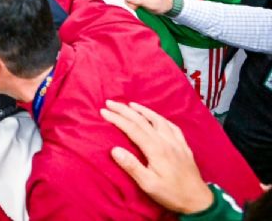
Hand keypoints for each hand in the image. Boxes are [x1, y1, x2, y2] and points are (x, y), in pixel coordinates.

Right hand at [100, 100, 212, 214]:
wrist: (199, 201)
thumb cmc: (171, 193)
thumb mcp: (148, 184)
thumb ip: (131, 166)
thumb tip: (114, 149)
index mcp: (156, 149)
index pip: (133, 128)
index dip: (117, 118)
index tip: (103, 111)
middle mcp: (166, 141)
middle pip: (143, 120)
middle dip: (125, 110)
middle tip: (110, 102)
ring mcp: (177, 142)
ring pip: (158, 119)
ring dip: (143, 110)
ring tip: (131, 104)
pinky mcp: (184, 146)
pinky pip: (172, 126)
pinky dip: (160, 118)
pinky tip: (157, 117)